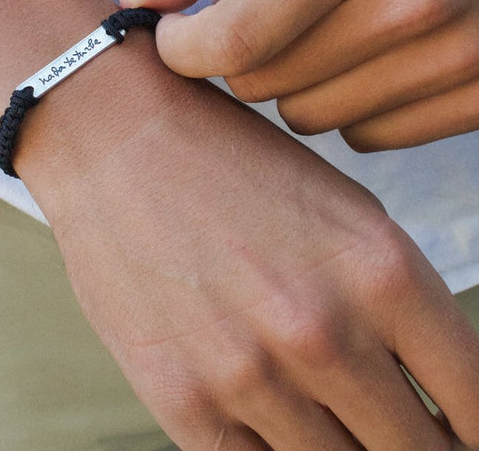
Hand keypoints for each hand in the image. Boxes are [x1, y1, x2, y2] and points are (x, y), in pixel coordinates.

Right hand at [17, 41, 478, 449]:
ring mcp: (250, 374)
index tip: (457, 431)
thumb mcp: (337, 208)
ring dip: (341, 448)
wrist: (114, 137)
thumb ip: (390, 304)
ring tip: (325, 415)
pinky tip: (272, 420)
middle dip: (415, 445)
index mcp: (382, 270)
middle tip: (393, 428)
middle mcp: (324, 332)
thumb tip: (426, 393)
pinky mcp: (182, 400)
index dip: (474, 431)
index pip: (476, 403)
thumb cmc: (227, 160)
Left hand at [120, 0, 478, 150]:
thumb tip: (140, 0)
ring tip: (321, 25)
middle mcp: (414, 2)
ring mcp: (458, 57)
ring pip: (307, 118)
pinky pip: (365, 136)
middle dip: (237, 53)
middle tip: (257, 10)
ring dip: (291, 80)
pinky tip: (368, 54)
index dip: (181, 46)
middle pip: (261, 85)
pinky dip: (348, 102)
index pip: (235, 38)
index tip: (173, 31)